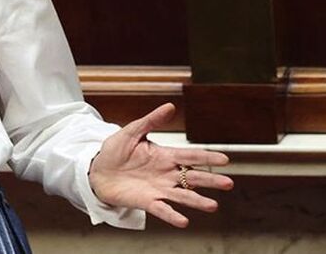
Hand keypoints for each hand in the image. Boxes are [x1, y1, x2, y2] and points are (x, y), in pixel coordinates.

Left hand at [88, 102, 233, 226]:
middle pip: (192, 178)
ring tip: (212, 205)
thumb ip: (151, 121)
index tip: (224, 159)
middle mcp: (167, 174)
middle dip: (210, 180)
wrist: (97, 171)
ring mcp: (159, 189)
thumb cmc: (115, 151)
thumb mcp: (132, 132)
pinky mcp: (148, 202)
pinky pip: (162, 210)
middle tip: (228, 183)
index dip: (206, 157)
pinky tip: (183, 221)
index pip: (190, 156)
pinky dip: (172, 215)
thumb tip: (170, 105)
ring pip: (182, 196)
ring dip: (197, 201)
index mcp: (165, 156)